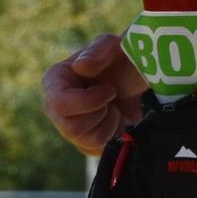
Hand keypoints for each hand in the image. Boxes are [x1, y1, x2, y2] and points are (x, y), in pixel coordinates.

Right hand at [42, 33, 147, 154]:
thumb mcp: (116, 47)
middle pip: (70, 128)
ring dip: (108, 124)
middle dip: (100, 114)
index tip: (110, 90)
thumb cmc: (125, 59)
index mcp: (55, 80)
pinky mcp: (85, 143)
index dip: (88, 102)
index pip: (61, 103)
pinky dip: (113, 136)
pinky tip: (117, 119)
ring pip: (85, 141)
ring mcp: (69, 126)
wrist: (140, 82)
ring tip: (115, 106)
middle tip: (112, 97)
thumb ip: (99, 50)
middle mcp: (56, 105)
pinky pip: (96, 150)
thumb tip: (80, 66)